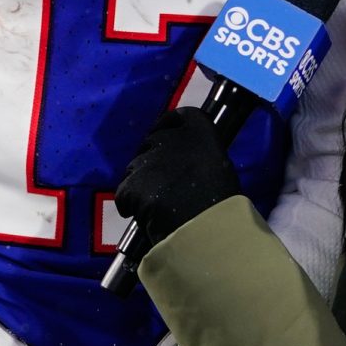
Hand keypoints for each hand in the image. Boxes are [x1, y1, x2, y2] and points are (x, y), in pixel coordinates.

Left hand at [114, 107, 240, 249]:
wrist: (207, 228)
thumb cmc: (222, 204)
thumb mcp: (218, 170)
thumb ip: (198, 159)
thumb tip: (185, 165)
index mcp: (200, 132)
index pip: (179, 117)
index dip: (168, 125)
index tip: (164, 135)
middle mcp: (172, 138)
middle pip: (151, 142)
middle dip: (151, 159)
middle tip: (160, 181)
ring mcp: (149, 160)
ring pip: (134, 168)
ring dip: (140, 182)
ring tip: (152, 204)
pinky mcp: (132, 182)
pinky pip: (123, 193)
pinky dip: (128, 204)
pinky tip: (139, 216)